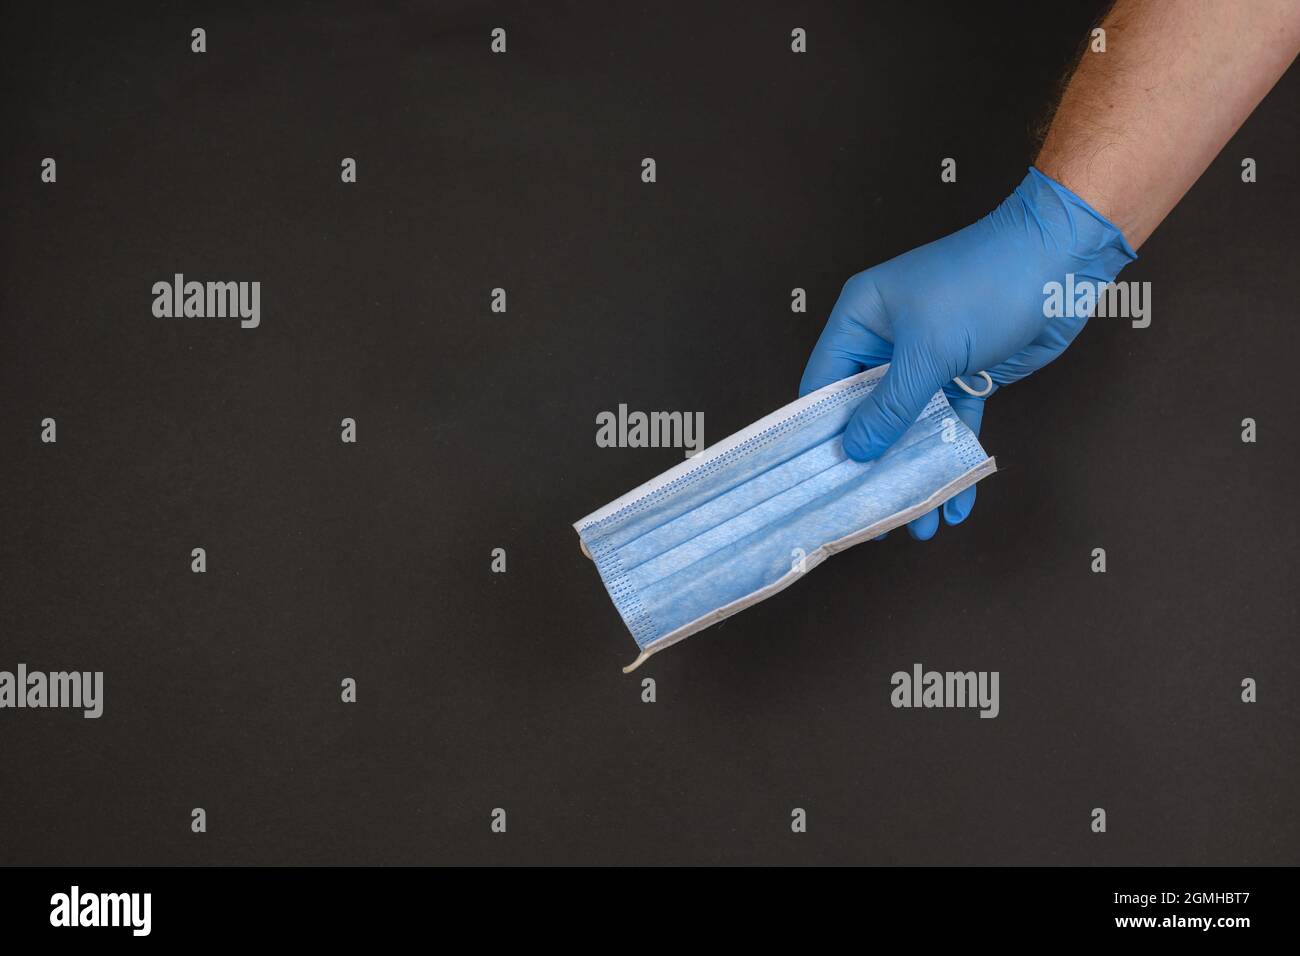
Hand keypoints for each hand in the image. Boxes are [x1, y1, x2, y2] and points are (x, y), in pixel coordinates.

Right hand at [799, 167, 1135, 538]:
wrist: (1064, 261)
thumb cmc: (987, 281)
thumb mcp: (929, 348)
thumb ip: (891, 405)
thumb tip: (857, 451)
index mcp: (861, 319)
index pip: (823, 385)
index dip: (818, 433)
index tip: (815, 481)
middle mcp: (887, 342)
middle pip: (865, 414)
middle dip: (869, 465)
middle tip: (864, 513)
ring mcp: (926, 362)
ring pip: (909, 428)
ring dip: (913, 473)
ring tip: (916, 521)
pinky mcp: (964, 378)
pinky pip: (950, 428)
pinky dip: (952, 462)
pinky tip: (954, 502)